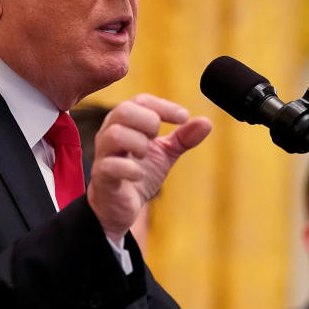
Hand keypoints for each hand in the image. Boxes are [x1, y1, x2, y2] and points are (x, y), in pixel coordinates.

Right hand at [86, 94, 211, 242]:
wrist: (119, 208)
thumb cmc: (138, 174)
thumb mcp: (164, 154)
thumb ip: (183, 138)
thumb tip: (206, 122)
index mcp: (125, 123)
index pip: (140, 100)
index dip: (164, 106)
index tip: (184, 117)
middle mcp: (109, 134)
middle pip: (123, 110)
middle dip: (148, 121)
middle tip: (157, 138)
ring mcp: (103, 155)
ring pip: (115, 135)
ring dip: (138, 143)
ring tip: (145, 155)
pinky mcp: (102, 178)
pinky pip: (110, 166)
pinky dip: (131, 169)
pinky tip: (140, 175)